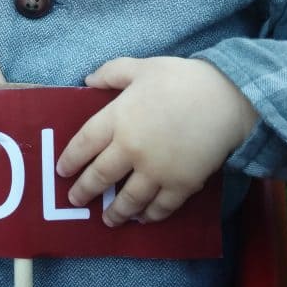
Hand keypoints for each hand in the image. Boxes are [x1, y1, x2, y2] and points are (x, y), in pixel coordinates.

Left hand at [56, 56, 257, 225]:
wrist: (224, 98)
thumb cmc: (178, 78)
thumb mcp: (139, 67)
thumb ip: (110, 74)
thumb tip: (87, 81)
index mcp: (117, 118)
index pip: (84, 144)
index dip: (70, 159)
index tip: (62, 171)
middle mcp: (131, 148)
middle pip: (101, 175)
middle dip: (86, 190)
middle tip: (75, 200)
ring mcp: (156, 170)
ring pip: (129, 198)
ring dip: (115, 211)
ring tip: (107, 219)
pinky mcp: (181, 184)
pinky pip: (161, 206)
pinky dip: (150, 215)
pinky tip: (143, 218)